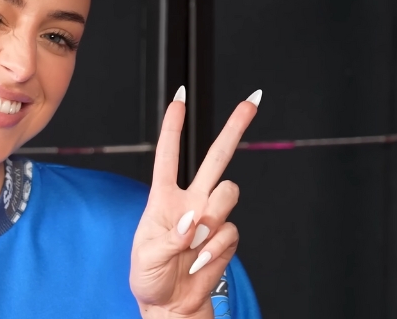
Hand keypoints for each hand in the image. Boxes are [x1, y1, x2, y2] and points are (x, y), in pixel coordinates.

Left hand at [129, 86, 260, 318]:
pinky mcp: (226, 238)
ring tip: (192, 244)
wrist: (170, 305)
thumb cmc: (150, 277)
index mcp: (163, 198)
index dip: (173, 127)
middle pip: (217, 158)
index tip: (180, 98)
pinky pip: (230, 232)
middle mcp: (191, 201)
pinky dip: (213, 249)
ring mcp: (211, 219)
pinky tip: (199, 261)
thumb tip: (192, 219)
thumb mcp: (146, 255)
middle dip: (234, 128)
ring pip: (228, 194)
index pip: (169, 156)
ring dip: (212, 216)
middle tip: (251, 102)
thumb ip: (169, 235)